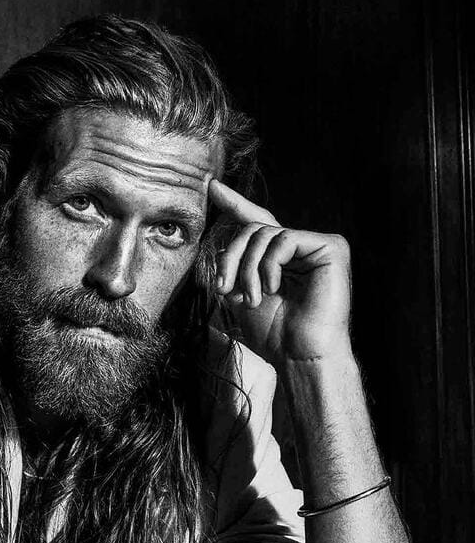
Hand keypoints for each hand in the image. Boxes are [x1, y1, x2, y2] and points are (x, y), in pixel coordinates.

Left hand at [208, 178, 352, 367]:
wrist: (299, 355)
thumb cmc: (274, 334)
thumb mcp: (240, 295)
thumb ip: (232, 268)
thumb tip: (217, 246)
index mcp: (281, 258)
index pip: (256, 223)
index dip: (234, 204)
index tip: (212, 187)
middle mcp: (300, 247)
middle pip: (252, 229)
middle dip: (230, 258)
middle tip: (222, 289)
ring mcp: (317, 244)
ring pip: (264, 234)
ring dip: (247, 269)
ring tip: (250, 298)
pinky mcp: (331, 246)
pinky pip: (284, 238)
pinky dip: (269, 265)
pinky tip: (273, 288)